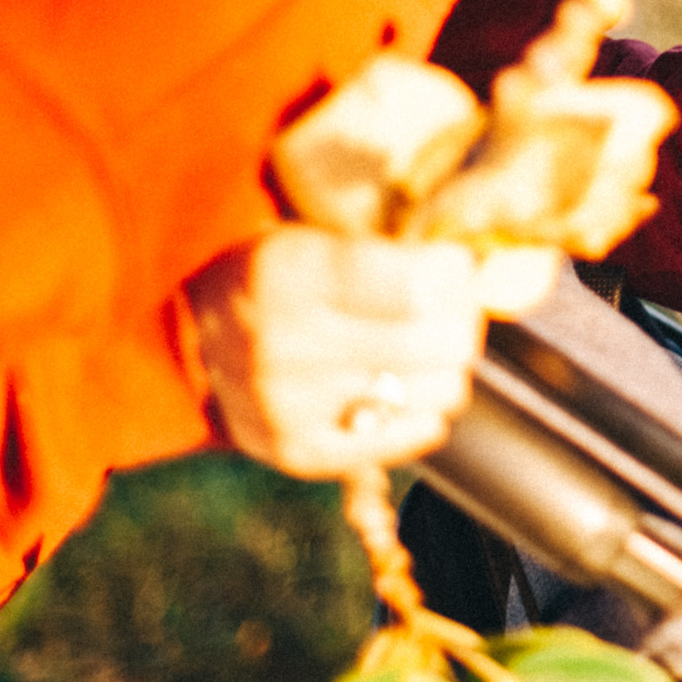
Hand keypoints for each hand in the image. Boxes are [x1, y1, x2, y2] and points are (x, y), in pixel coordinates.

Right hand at [187, 226, 562, 476]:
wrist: (186, 334)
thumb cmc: (277, 271)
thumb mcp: (316, 229)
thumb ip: (395, 242)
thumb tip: (496, 265)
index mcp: (288, 272)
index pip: (423, 287)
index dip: (457, 274)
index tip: (454, 264)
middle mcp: (284, 345)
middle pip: (443, 343)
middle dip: (460, 317)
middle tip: (445, 306)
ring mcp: (288, 407)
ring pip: (441, 391)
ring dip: (445, 365)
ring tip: (417, 345)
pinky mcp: (298, 452)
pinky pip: (414, 434)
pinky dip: (422, 409)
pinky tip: (399, 385)